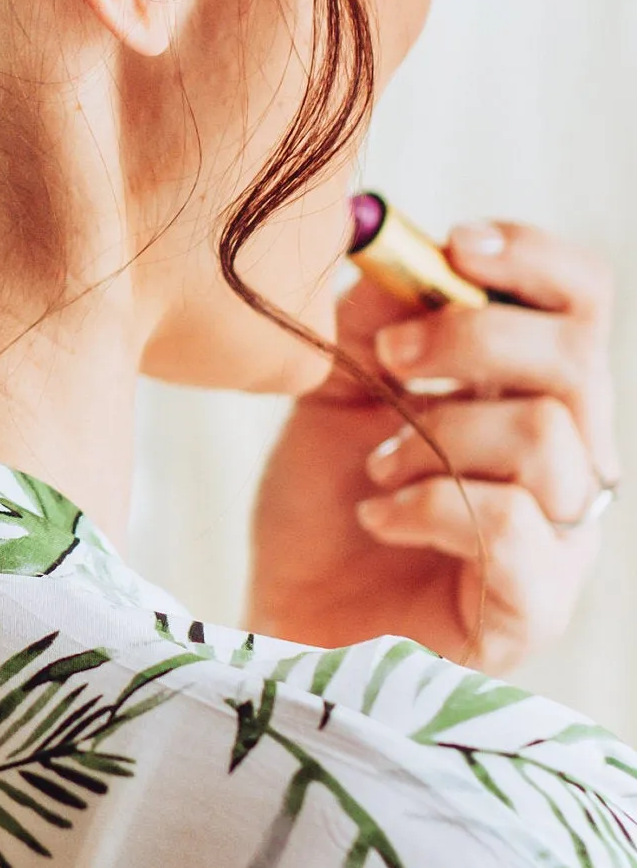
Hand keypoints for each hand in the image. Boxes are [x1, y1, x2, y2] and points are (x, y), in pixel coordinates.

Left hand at [247, 220, 617, 673]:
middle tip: (388, 361)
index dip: (532, 258)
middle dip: (471, 338)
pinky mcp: (537, 605)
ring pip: (549, 436)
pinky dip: (430, 503)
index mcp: (531, 392)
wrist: (287, 623)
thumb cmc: (323, 512)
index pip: (580, 302)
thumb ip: (371, 320)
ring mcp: (563, 536)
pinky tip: (377, 515)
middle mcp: (569, 458)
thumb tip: (401, 252)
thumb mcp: (334, 391)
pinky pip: (513, 523)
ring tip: (376, 468)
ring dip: (440, 435)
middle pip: (576, 356)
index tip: (454, 244)